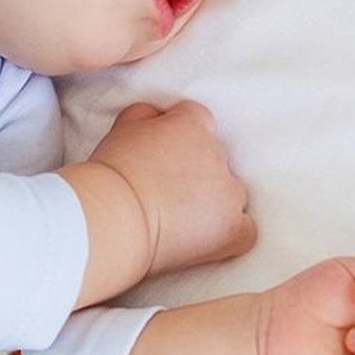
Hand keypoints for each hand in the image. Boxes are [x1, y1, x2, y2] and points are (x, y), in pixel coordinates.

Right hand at [87, 100, 254, 276]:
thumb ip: (145, 116)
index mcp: (193, 125)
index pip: (196, 121)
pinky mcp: (231, 229)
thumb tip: (156, 116)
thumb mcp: (121, 128)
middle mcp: (217, 154)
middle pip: (214, 159)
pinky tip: (207, 238)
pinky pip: (245, 229)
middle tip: (161, 190)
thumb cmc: (110, 175)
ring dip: (211, 202)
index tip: (160, 155)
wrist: (112, 217)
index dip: (177, 138)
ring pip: (230, 193)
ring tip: (177, 218)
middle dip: (194, 172)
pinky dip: (230, 233)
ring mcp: (228, 193)